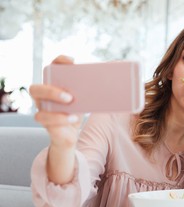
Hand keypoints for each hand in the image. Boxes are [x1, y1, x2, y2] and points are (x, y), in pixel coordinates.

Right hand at [29, 55, 82, 183]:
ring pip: (39, 105)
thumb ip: (90, 91)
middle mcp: (43, 97)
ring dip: (55, 105)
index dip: (59, 62)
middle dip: (51, 90)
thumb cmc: (76, 113)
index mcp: (53, 86)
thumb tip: (115, 82)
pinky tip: (73, 118)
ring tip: (71, 105)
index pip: (51, 68)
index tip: (73, 61)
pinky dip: (59, 119)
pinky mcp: (46, 123)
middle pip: (36, 88)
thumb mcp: (83, 101)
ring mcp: (42, 110)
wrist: (69, 136)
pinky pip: (43, 119)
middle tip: (70, 96)